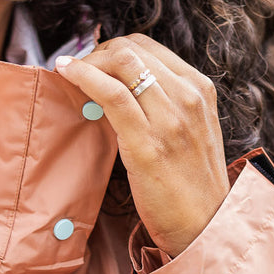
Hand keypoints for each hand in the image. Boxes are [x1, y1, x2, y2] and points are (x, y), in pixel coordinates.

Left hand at [53, 34, 228, 257]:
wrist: (207, 226)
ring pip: (121, 63)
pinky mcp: (147, 144)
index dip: (113, 49)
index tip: (94, 64)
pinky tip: (66, 74)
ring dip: (86, 62)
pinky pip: (111, 94)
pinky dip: (83, 76)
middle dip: (97, 53)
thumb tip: (125, 84)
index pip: (147, 47)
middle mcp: (188, 97)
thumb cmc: (192, 182)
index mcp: (199, 89)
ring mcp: (170, 120)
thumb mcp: (192, 129)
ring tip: (69, 73)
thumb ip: (168, 103)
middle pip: (131, 49)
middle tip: (78, 71)